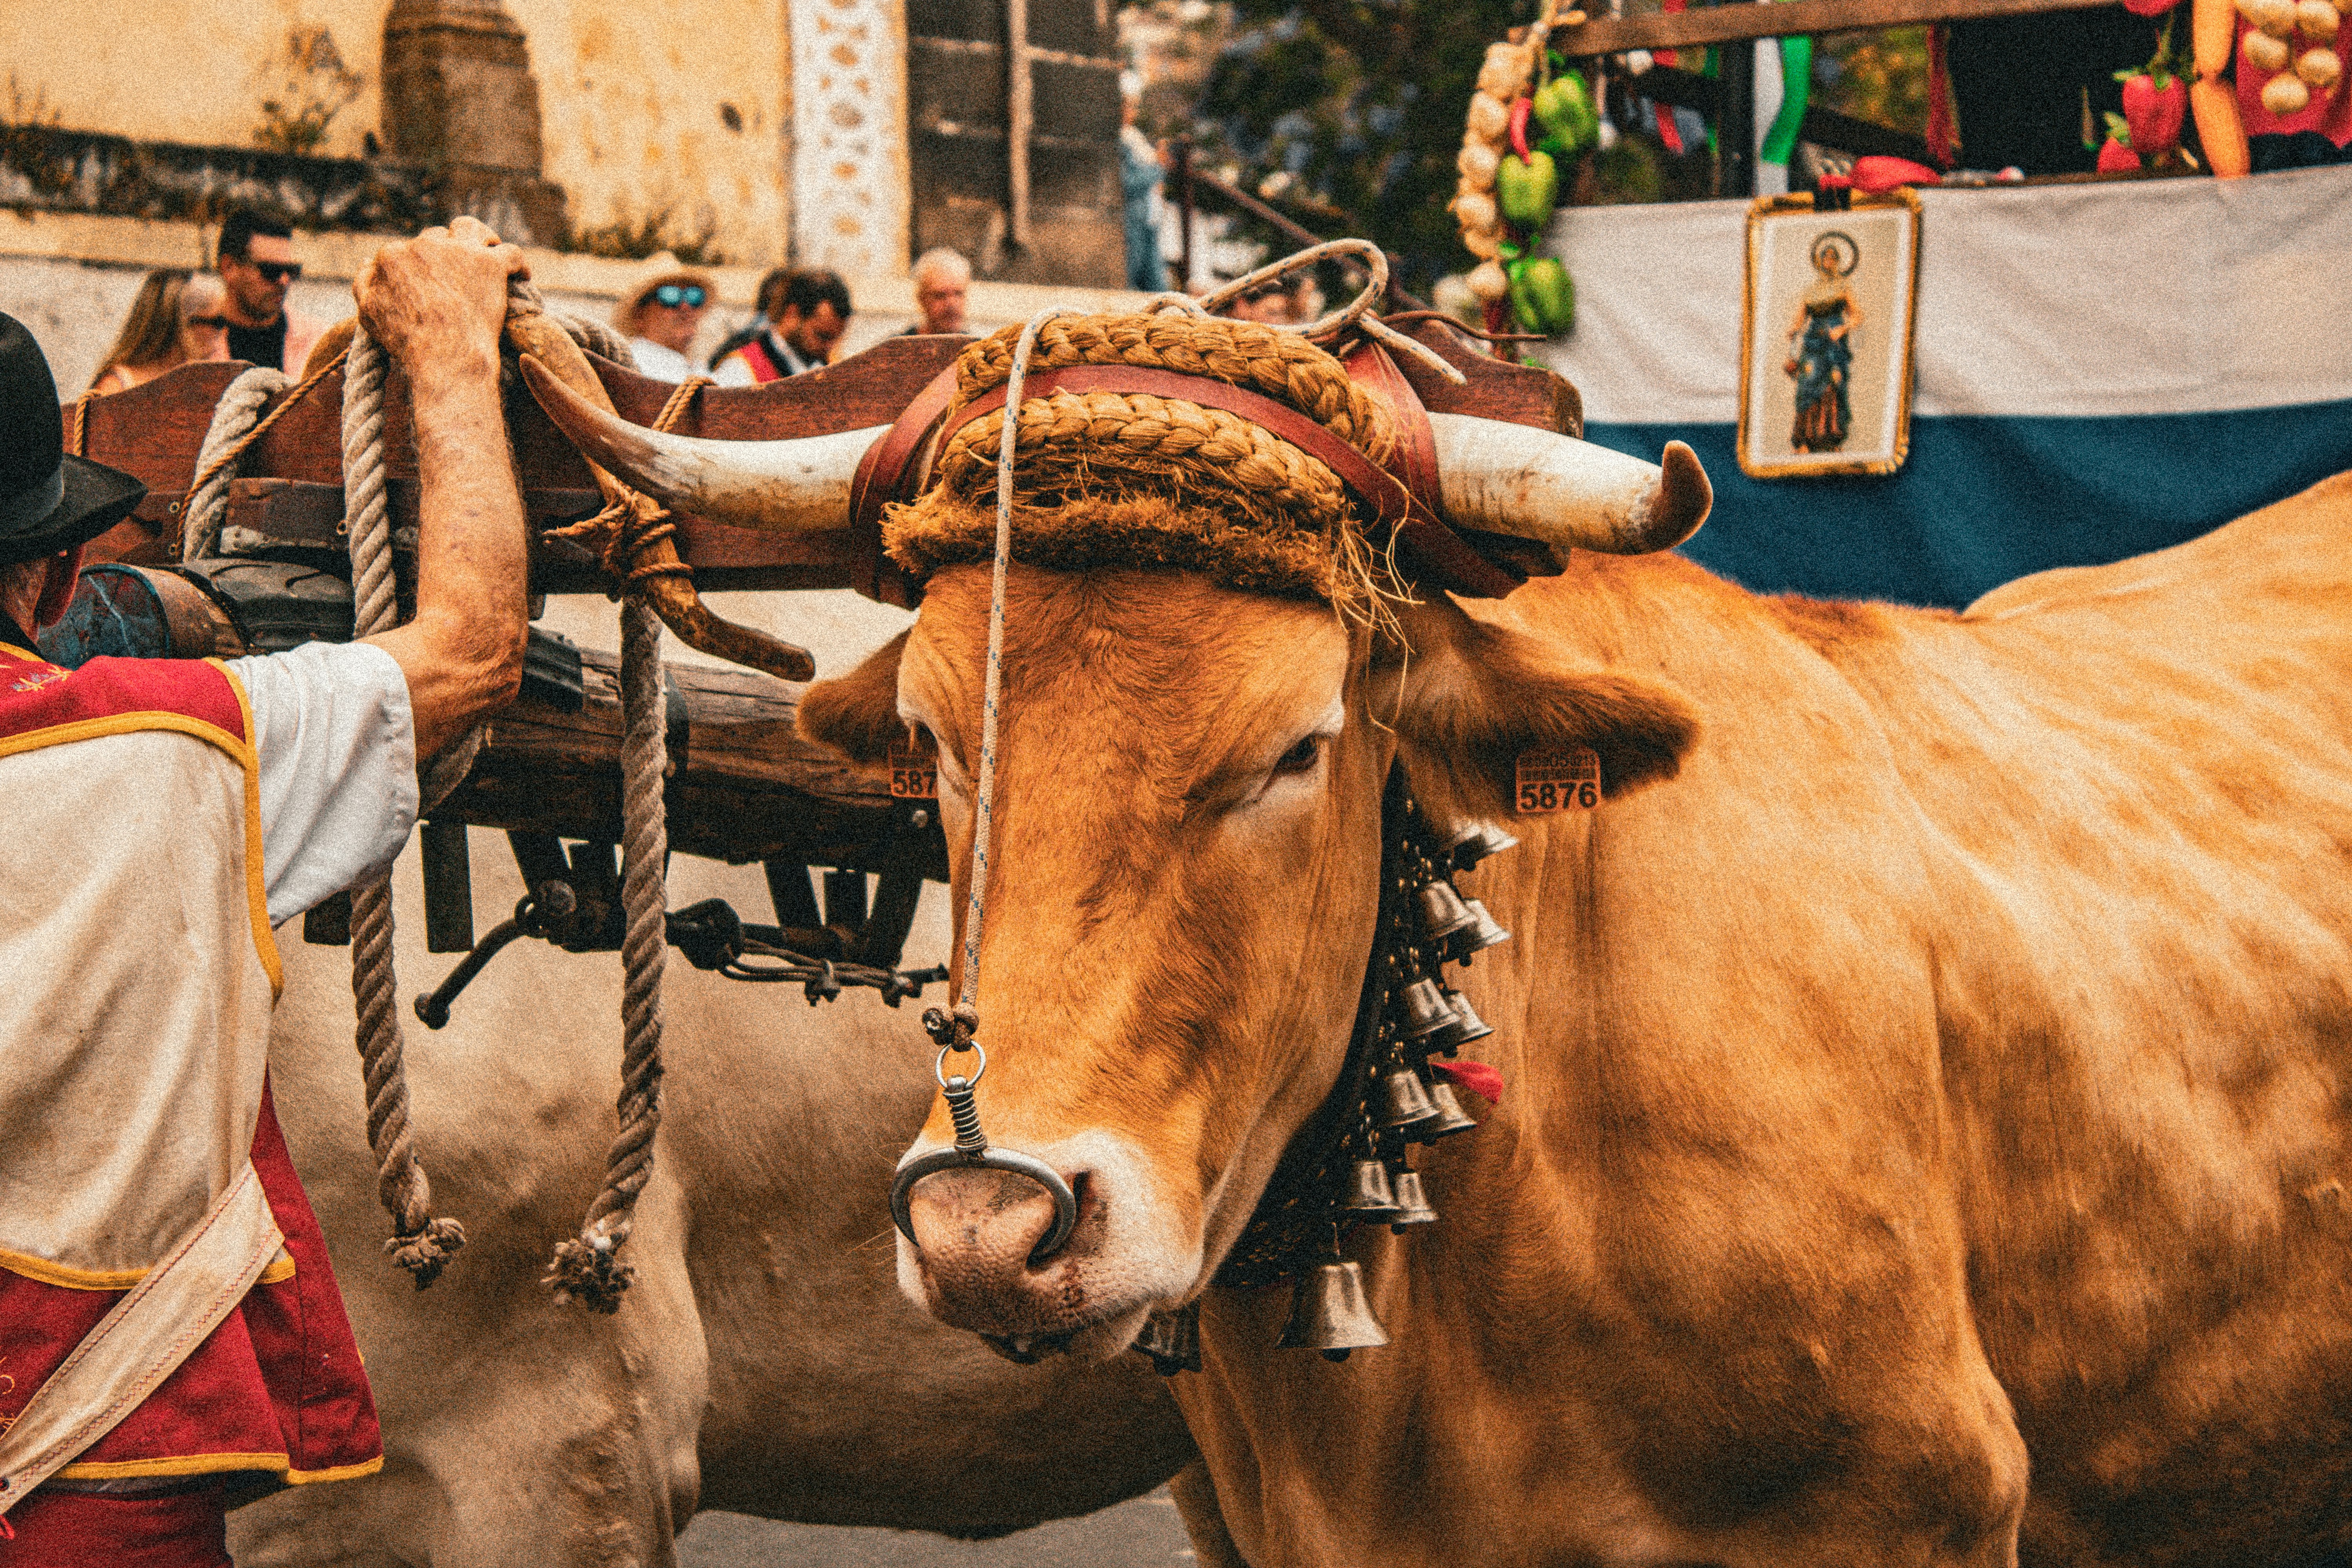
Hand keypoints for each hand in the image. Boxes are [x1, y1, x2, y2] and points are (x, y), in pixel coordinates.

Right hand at [355, 216, 528, 375]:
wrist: (444, 357)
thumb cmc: (406, 341)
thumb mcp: (368, 313)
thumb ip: (364, 282)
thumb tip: (368, 262)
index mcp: (392, 256)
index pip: (407, 250)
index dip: (420, 265)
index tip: (432, 281)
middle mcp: (424, 245)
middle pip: (437, 238)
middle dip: (447, 252)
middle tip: (461, 272)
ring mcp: (458, 252)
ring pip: (471, 228)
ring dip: (480, 238)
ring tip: (489, 253)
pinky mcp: (490, 264)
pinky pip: (510, 252)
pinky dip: (518, 262)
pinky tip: (521, 274)